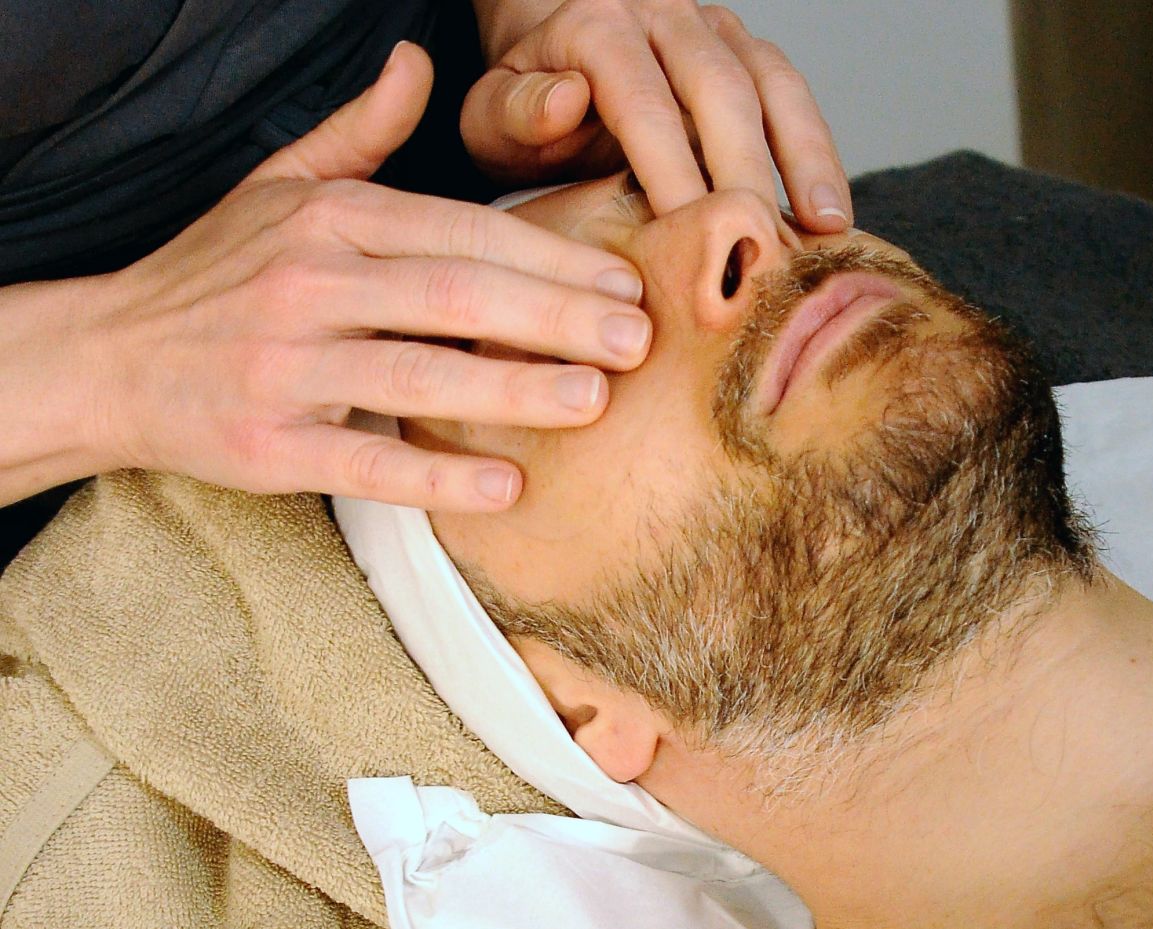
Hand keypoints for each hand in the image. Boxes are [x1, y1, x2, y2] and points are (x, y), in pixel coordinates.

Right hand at [80, 43, 650, 511]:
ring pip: (417, 376)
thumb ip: (360, 131)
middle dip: (555, 317)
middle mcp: (308, 285)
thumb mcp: (280, 184)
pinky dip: (436, 476)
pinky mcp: (267, 445)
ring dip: (511, 390)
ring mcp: (285, 367)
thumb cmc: (216, 272)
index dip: (550, 257)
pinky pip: (365, 461)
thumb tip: (416, 61)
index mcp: (329, 219)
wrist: (107, 358)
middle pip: (454, 297)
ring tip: (593, 400)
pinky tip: (507, 484)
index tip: (625, 283)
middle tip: (637, 340)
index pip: (461, 232)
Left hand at [460, 0, 852, 232]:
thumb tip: (568, 99)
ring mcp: (713, 28)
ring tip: (826, 227)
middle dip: (746, 170)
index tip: (693, 232)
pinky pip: (792, 93)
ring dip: (804, 156)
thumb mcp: (490, 113)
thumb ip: (516, 112)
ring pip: (771, 84)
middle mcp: (663, 14)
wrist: (550, 51)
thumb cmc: (525, 105)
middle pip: (720, 88)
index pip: (643, 101)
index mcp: (596, 26)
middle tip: (762, 244)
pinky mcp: (747, 50)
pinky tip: (831, 211)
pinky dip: (816, 152)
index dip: (673, 169)